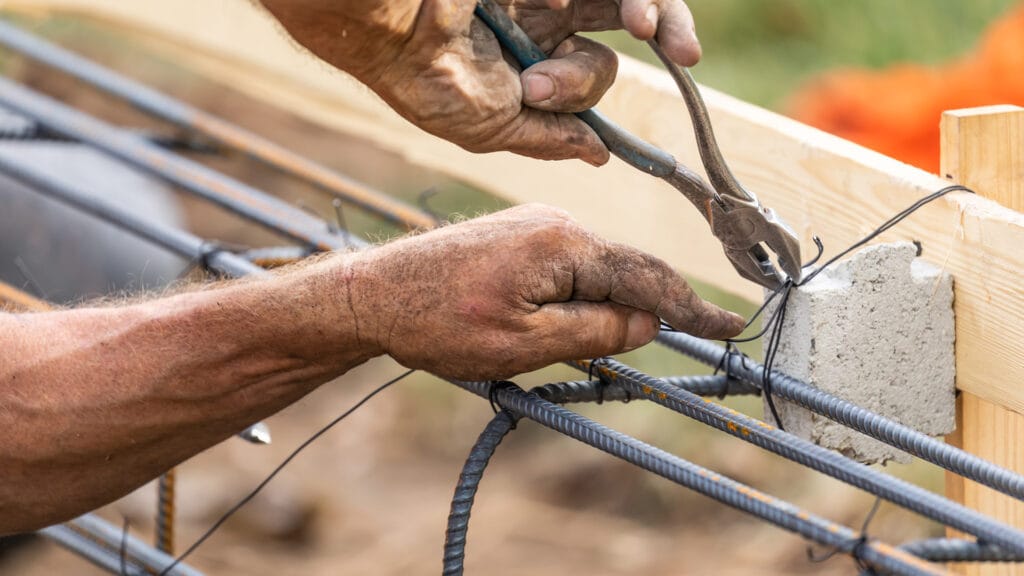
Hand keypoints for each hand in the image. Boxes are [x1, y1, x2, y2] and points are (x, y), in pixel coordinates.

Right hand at [261, 0, 699, 164]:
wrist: (395, 32)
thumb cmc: (431, 84)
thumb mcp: (496, 128)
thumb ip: (550, 137)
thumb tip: (599, 154)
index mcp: (532, 63)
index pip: (593, 69)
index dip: (606, 84)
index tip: (637, 107)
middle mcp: (542, 18)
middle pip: (621, 16)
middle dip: (663, 28)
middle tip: (684, 51)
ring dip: (644, 8)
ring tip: (641, 25)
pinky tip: (590, 10)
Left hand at [347, 204, 742, 379]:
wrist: (373, 294)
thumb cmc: (437, 322)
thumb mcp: (524, 344)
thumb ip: (593, 331)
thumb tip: (646, 323)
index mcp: (563, 246)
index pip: (646, 277)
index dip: (690, 306)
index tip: (728, 324)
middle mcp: (555, 222)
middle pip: (625, 269)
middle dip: (656, 306)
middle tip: (693, 335)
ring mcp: (535, 224)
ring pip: (596, 269)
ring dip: (612, 306)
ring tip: (614, 345)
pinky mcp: (517, 234)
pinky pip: (569, 265)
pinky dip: (584, 294)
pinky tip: (575, 322)